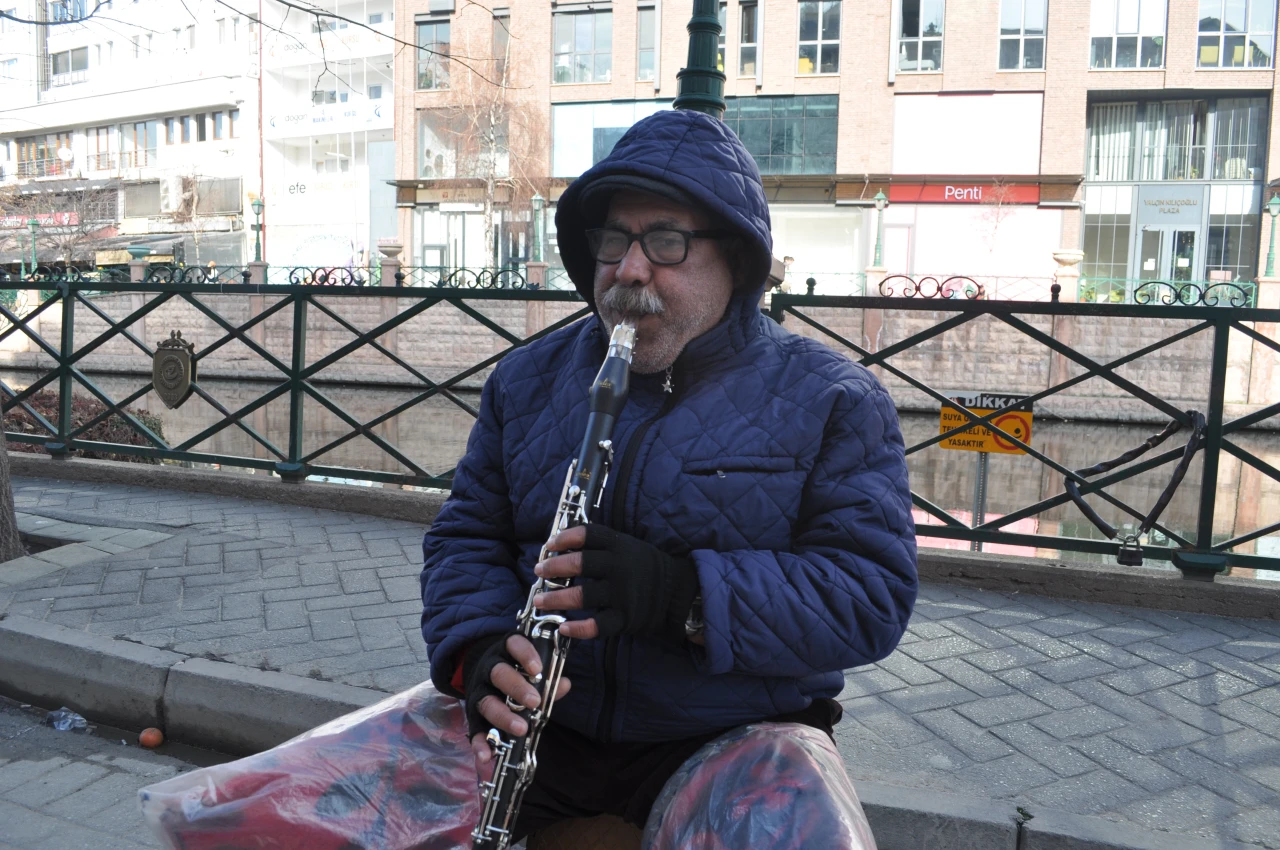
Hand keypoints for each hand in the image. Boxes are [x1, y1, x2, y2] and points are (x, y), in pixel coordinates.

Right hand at [464, 634, 570, 779]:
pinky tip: (487, 756)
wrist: (484, 676)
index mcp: (507, 653)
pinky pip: (474, 729)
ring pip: (486, 702)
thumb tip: (565, 684)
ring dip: (503, 716)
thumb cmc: (516, 673)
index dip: (525, 655)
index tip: (537, 669)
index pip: (514, 645)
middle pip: (499, 674)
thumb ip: (548, 680)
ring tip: (521, 729)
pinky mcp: (472, 715)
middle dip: (517, 688)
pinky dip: (480, 743)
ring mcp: (479, 692)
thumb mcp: (530, 671)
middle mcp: (489, 669)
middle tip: (535, 702)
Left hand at [532, 525, 698, 642]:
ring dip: (557, 599)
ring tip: (540, 601)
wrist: (679, 595)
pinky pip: (598, 625)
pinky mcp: (627, 619)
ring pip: (583, 595)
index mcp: (621, 546)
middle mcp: (621, 567)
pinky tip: (563, 627)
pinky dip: (578, 628)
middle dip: (554, 568)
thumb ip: (602, 546)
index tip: (549, 545)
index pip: (589, 535)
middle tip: (538, 571)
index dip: (565, 538)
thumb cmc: (646, 569)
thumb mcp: (630, 547)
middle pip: (581, 563)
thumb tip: (562, 545)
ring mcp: (624, 594)